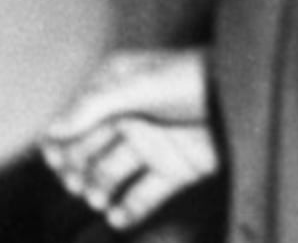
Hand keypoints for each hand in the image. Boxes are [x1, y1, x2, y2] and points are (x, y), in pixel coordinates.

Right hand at [41, 48, 217, 228]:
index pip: (76, 116)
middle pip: (91, 147)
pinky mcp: (174, 170)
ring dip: (100, 188)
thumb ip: (95, 107)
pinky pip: (146, 193)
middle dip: (78, 167)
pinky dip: (130, 208)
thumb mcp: (139, 87)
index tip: (50, 162)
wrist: (247, 100)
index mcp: (112, 87)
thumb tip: (53, 128)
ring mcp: (150, 144)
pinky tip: (116, 220)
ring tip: (95, 201)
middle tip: (72, 185)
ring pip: (114, 171)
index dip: (60, 139)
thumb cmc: (192, 78)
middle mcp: (127, 116)